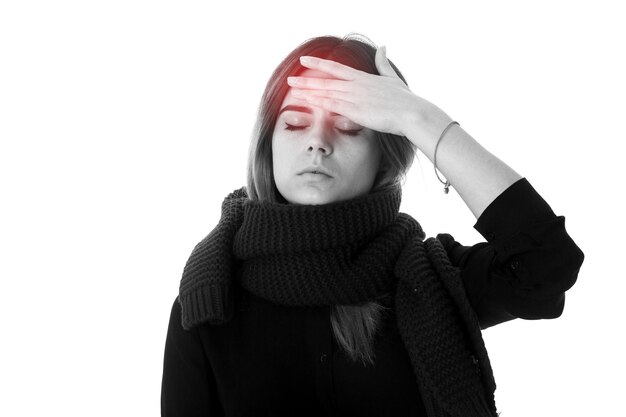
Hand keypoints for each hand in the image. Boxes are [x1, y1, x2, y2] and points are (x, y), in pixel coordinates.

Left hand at [287, 46, 446, 140]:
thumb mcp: (393, 78)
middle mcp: (356, 85)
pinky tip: (306, 102)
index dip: (319, 64)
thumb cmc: (405, 100)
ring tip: (292, 90)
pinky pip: (332, 105)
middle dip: (307, 81)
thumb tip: (383, 46)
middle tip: (290, 80)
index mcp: (364, 78)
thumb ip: (384, 63)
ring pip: (326, 92)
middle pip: (326, 81)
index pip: (336, 68)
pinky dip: (318, 103)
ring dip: (308, 92)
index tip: (305, 61)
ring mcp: (355, 97)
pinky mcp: (355, 110)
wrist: (412, 113)